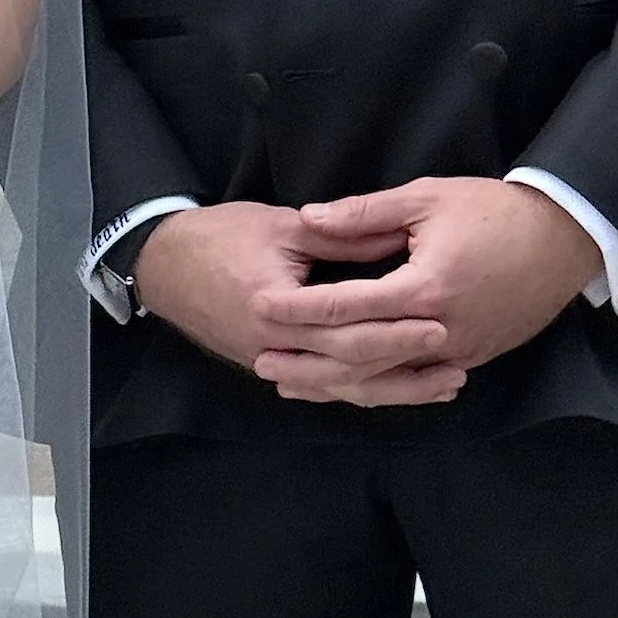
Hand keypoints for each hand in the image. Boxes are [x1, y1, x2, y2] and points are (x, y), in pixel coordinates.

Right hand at [134, 202, 455, 404]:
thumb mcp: (282, 225)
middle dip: (404, 367)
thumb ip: (339, 237)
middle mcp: (273, 346)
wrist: (163, 264)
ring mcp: (269, 362)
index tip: (440, 323)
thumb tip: (395, 243)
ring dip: (391, 391)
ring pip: (338, 389)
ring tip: (441, 387)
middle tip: (454, 362)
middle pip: (349, 369)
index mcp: (276, 308)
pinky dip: (358, 392)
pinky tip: (393, 390)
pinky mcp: (269, 365)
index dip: (395, 330)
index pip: (346, 329)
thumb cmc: (219, 236)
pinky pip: (320, 389)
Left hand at [253, 178, 604, 394]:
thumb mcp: (427, 198)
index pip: (345, 307)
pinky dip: (375, 387)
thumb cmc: (495, 211)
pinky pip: (412, 382)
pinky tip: (345, 388)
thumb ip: (364, 213)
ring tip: (289, 384)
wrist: (563, 238)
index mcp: (423, 287)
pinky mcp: (470, 357)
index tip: (259, 306)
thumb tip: (310, 217)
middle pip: (357, 357)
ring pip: (383, 379)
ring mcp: (457, 350)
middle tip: (260, 360)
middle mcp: (438, 329)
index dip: (297, 309)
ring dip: (332, 384)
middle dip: (305, 361)